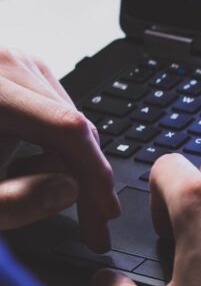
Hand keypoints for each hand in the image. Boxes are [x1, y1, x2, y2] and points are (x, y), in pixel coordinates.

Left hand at [0, 48, 119, 250]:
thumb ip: (12, 201)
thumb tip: (69, 190)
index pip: (67, 129)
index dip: (95, 175)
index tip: (104, 214)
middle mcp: (1, 63)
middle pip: (72, 123)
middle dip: (85, 177)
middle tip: (90, 224)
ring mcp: (7, 62)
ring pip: (67, 119)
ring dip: (68, 163)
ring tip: (36, 191)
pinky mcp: (9, 70)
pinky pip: (51, 111)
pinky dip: (52, 146)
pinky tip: (30, 168)